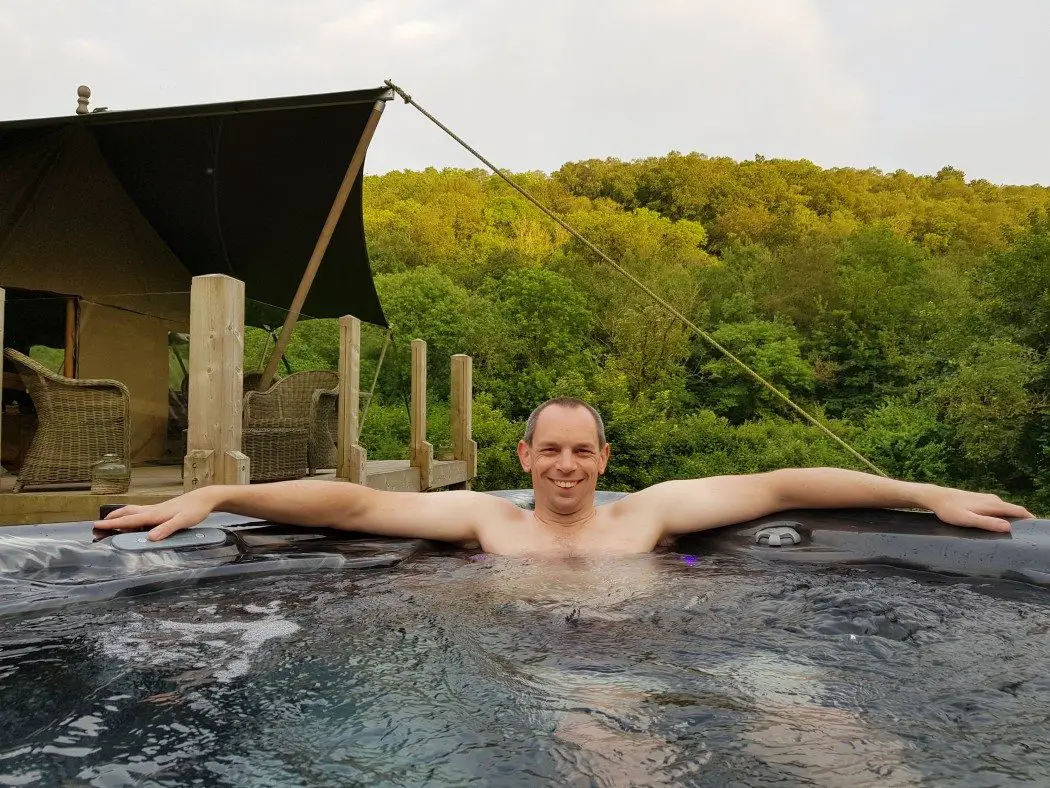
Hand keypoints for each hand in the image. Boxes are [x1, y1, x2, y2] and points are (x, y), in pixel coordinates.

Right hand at [93, 489, 216, 540]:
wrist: (205, 498)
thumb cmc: (195, 509)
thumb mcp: (183, 521)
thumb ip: (167, 529)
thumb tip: (150, 538)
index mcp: (155, 514)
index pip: (130, 520)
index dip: (113, 524)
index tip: (97, 525)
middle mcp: (153, 510)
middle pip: (127, 513)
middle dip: (112, 518)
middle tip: (98, 525)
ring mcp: (157, 509)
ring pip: (134, 511)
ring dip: (121, 515)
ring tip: (111, 520)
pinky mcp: (162, 510)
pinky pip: (142, 512)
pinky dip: (132, 516)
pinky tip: (134, 520)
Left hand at [922, 487, 1033, 532]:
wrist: (936, 497)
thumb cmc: (950, 510)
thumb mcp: (968, 519)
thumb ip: (988, 523)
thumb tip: (1009, 528)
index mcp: (993, 504)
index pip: (1019, 511)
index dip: (1030, 519)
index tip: (1037, 530)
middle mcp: (993, 499)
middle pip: (1014, 510)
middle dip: (1023, 520)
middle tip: (1027, 535)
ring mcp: (986, 498)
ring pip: (1005, 509)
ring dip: (1012, 518)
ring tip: (1016, 532)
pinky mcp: (980, 500)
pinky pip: (997, 508)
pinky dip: (1003, 515)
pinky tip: (999, 524)